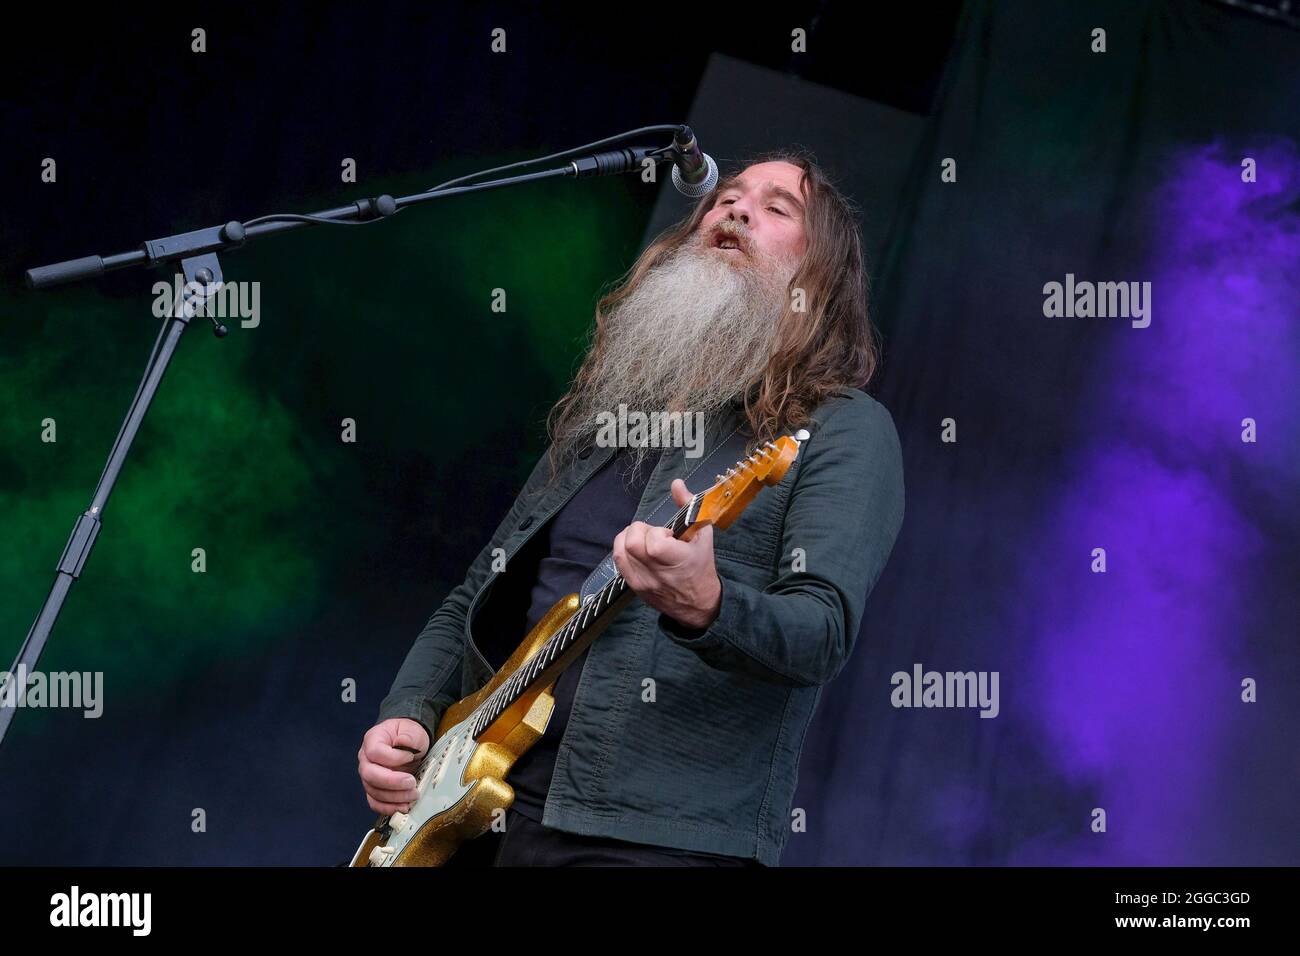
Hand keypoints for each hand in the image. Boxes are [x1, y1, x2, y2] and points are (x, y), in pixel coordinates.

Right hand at [357, 718, 428, 814]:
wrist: (408, 742)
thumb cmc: (407, 734)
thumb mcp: (412, 730)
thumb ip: (409, 736)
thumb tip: (404, 743)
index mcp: (373, 740)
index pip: (375, 753)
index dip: (393, 758)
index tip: (410, 757)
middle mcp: (366, 759)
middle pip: (370, 775)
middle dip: (392, 782)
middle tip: (411, 783)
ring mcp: (368, 776)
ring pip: (374, 791)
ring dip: (394, 797)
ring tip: (413, 795)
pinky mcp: (375, 789)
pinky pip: (375, 802)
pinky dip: (388, 808)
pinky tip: (402, 807)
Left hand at [613, 478, 721, 630]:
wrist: (698, 604)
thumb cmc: (701, 565)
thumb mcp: (703, 535)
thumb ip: (689, 506)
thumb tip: (676, 483)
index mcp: (680, 561)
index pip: (655, 544)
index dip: (656, 533)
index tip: (668, 535)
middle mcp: (659, 574)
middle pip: (633, 545)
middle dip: (639, 531)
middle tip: (653, 534)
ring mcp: (644, 582)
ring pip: (621, 552)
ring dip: (629, 539)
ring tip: (644, 541)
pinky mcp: (635, 587)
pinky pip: (618, 562)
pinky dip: (623, 550)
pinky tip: (636, 550)